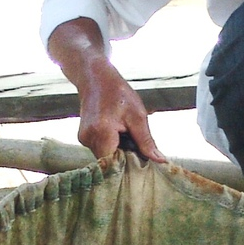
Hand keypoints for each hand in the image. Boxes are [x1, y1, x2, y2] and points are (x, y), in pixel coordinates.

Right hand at [46, 18, 166, 162]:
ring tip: (126, 136)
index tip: (142, 165)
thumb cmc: (118, 93)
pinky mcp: (83, 138)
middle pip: (110, 162)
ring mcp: (83, 139)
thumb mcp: (138, 116)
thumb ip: (147, 141)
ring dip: (118, 152)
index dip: (128, 167)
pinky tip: (118, 134)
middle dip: (125, 159)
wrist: (95, 78)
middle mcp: (88, 139)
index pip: (115, 164)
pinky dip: (111, 146)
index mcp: (101, 133)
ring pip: (105, 157)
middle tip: (138, 149)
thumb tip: (160, 161)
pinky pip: (101, 149)